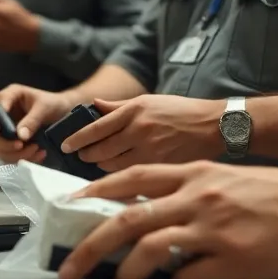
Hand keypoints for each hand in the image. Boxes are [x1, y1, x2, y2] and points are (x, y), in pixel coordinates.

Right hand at [0, 83, 73, 163]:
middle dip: (2, 143)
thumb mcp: (45, 107)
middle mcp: (1, 115)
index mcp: (6, 98)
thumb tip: (20, 136)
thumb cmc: (54, 103)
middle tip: (20, 144)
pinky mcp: (12, 145)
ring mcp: (5, 132)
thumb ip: (32, 119)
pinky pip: (10, 157)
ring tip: (35, 149)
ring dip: (14, 154)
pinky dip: (23, 159)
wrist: (64, 113)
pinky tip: (39, 154)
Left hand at [57, 161, 277, 278]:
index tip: (71, 206)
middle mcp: (198, 197)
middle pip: (127, 220)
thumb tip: (151, 216)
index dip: (96, 192)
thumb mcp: (225, 179)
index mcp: (195, 174)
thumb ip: (189, 192)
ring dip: (126, 273)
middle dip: (91, 246)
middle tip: (71, 267)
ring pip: (149, 250)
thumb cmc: (277, 194)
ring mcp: (213, 229)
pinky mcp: (231, 260)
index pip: (133, 178)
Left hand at [62, 95, 222, 172]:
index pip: (96, 127)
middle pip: (100, 151)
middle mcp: (139, 130)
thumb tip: (93, 106)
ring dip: (101, 167)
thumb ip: (118, 106)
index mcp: (134, 111)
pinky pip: (131, 177)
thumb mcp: (148, 100)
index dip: (76, 139)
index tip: (65, 145)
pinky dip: (120, 178)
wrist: (212, 125)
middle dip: (86, 155)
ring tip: (100, 163)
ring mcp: (150, 151)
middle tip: (82, 156)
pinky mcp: (160, 168)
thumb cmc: (180, 111)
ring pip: (112, 167)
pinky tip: (119, 176)